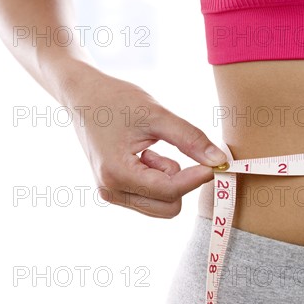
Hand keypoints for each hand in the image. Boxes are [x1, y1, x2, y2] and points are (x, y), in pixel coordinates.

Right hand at [67, 73, 227, 217]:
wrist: (83, 96)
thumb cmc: (116, 100)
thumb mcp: (156, 115)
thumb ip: (190, 139)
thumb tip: (219, 161)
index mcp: (117, 173)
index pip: (170, 191)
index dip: (197, 177)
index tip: (215, 162)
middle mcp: (111, 190)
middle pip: (168, 207)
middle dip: (180, 181)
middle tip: (175, 151)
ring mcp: (111, 193)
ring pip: (160, 204)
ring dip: (167, 179)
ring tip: (152, 149)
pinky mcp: (114, 190)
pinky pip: (150, 197)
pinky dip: (157, 179)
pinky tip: (144, 154)